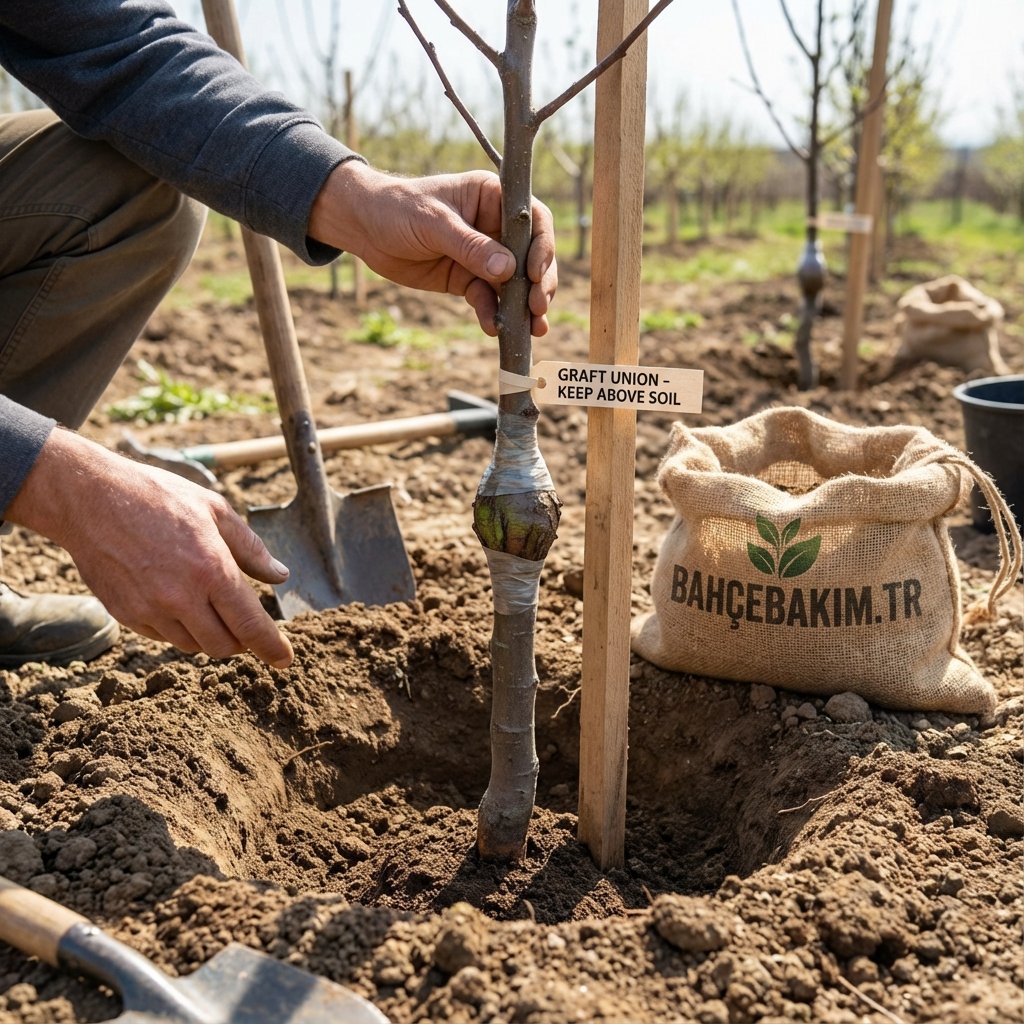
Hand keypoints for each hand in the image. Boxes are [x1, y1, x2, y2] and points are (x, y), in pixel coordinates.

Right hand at [6, 429, 293, 667]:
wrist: (90, 498)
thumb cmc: (157, 497)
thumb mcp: (215, 510)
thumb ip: (251, 549)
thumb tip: (280, 576)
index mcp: (211, 571)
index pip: (251, 626)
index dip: (271, 647)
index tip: (284, 659)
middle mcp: (182, 598)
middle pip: (223, 646)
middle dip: (240, 641)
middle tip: (244, 623)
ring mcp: (150, 610)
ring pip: (193, 645)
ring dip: (209, 634)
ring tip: (207, 604)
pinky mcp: (126, 615)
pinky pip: (163, 637)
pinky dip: (178, 628)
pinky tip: (176, 601)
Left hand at [309, 162, 557, 336]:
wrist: (364, 228)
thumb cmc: (398, 208)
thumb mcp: (433, 224)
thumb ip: (470, 246)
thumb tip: (508, 270)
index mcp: (492, 198)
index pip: (533, 220)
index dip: (541, 246)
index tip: (533, 272)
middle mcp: (494, 226)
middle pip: (531, 256)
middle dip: (538, 283)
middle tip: (538, 307)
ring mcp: (483, 256)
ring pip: (514, 284)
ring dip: (524, 306)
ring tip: (532, 328)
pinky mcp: (467, 280)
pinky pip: (488, 300)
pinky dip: (493, 314)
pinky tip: (493, 328)